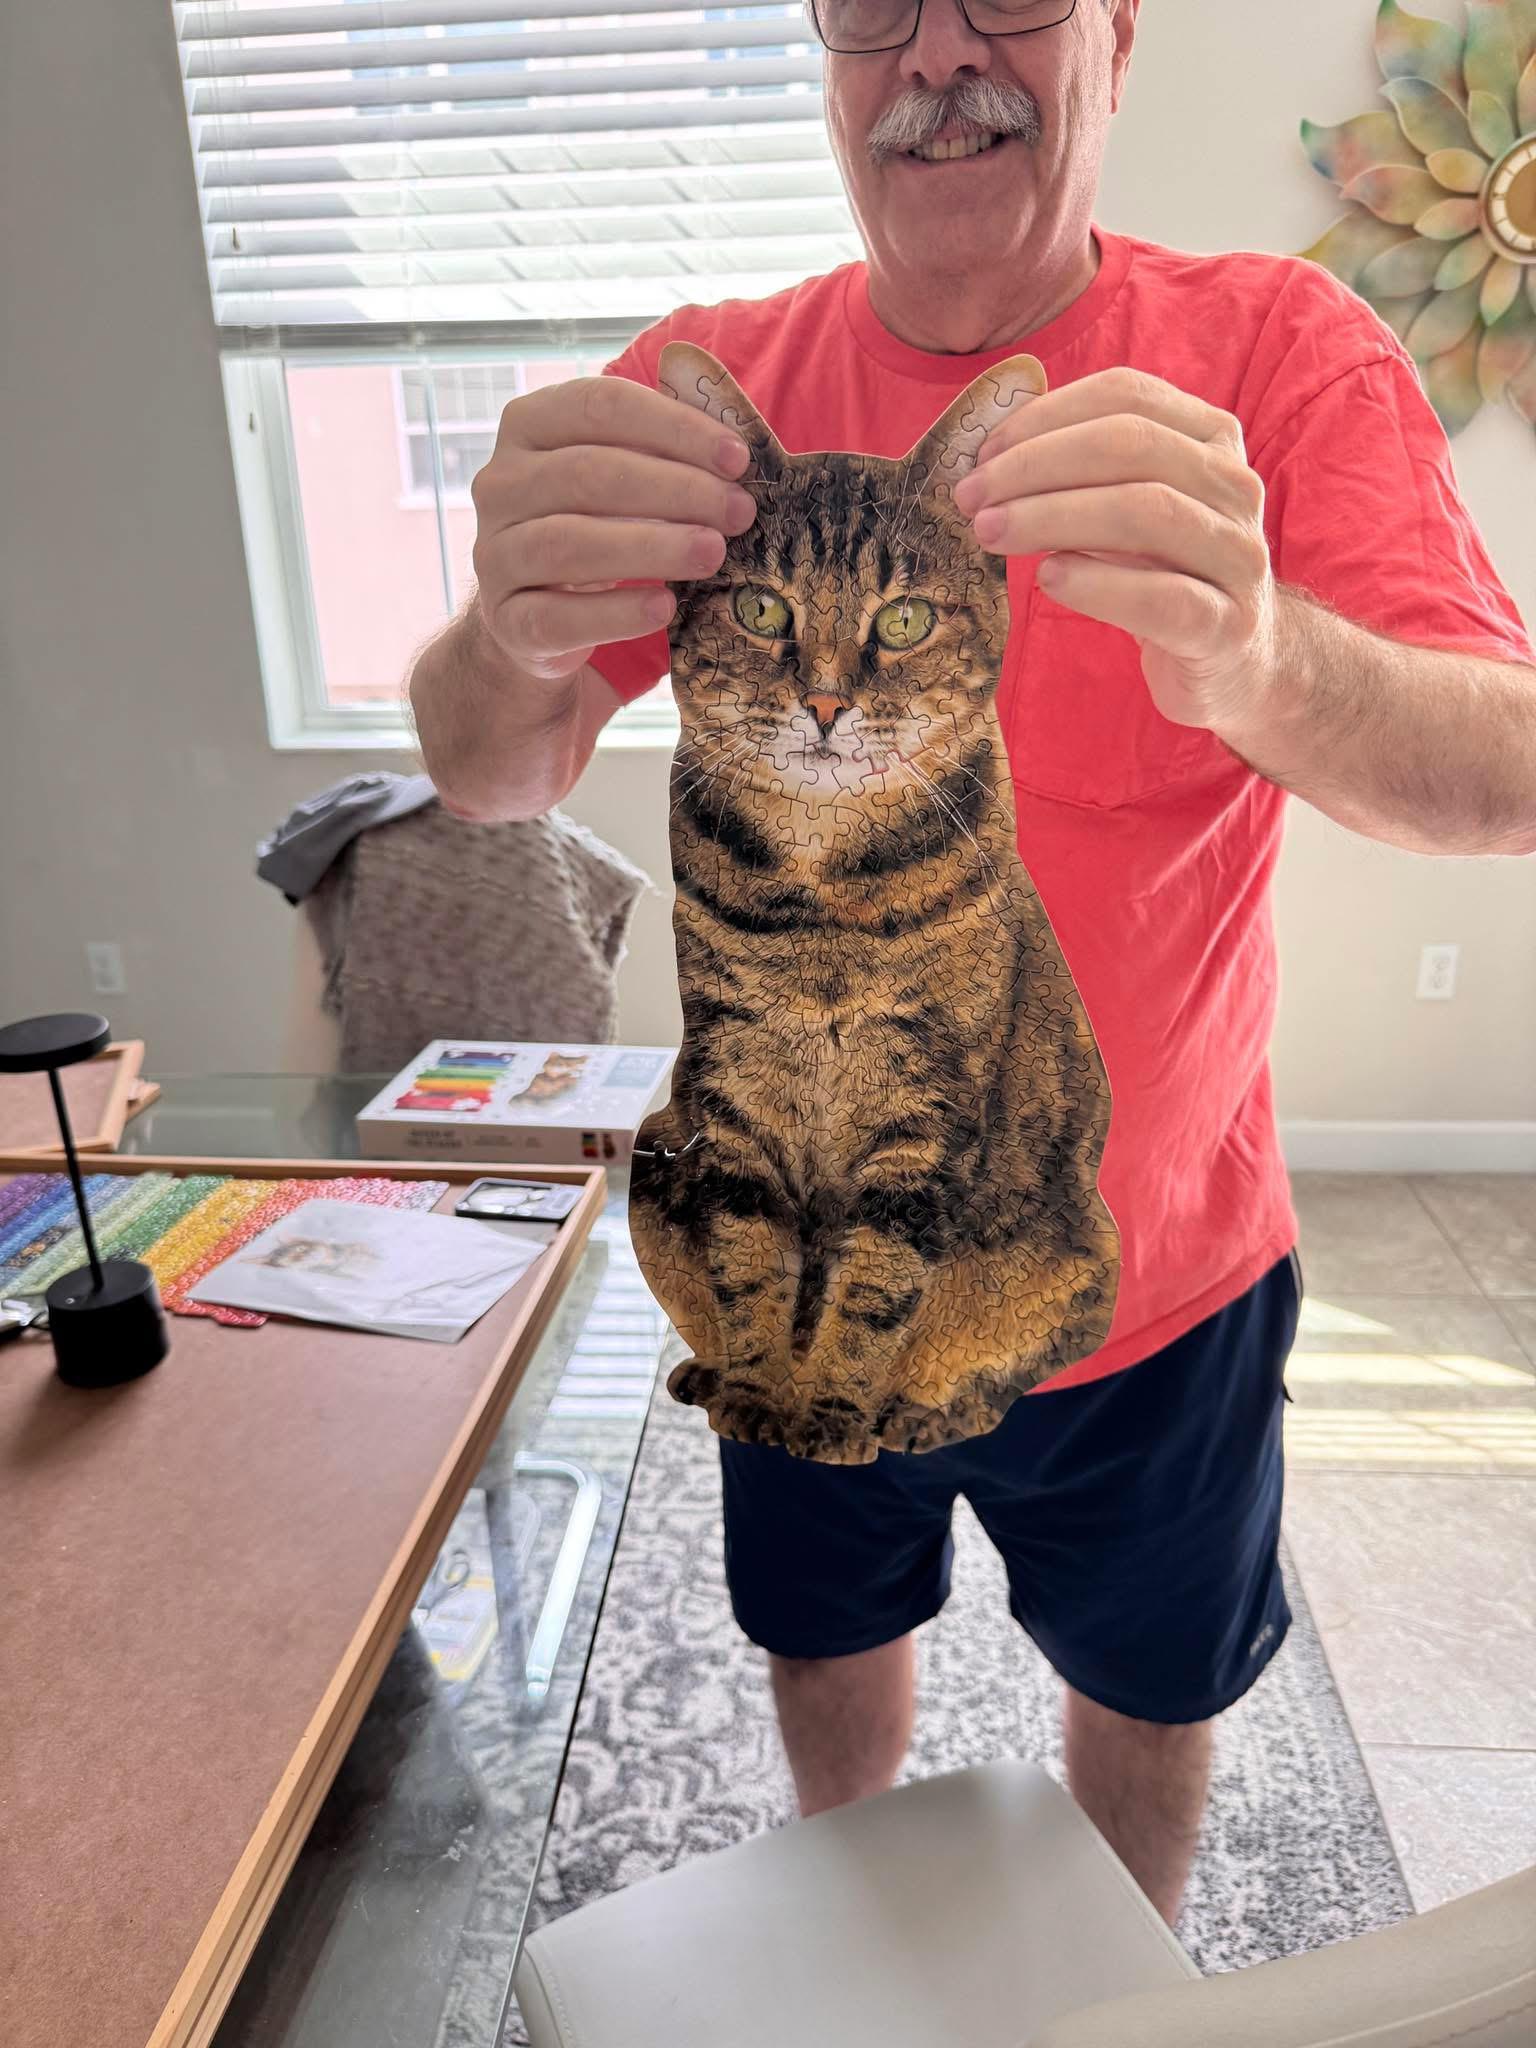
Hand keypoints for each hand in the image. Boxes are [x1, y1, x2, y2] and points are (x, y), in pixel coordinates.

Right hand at [468, 377, 757, 684]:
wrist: (536, 620)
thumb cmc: (596, 528)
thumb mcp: (621, 479)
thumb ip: (661, 451)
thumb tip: (735, 450)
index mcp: (529, 426)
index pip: (599, 406)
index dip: (674, 427)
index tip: (738, 459)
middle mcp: (499, 483)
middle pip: (588, 473)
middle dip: (676, 489)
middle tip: (738, 512)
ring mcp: (496, 553)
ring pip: (568, 543)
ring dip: (651, 546)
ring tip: (712, 553)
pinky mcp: (506, 621)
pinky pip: (558, 617)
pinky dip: (617, 612)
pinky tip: (664, 606)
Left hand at [950, 367, 1279, 734]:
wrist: (1236, 661)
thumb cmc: (1164, 576)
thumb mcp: (1126, 511)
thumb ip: (1080, 476)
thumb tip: (989, 456)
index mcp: (1210, 439)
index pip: (1127, 396)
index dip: (1046, 416)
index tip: (983, 452)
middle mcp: (1235, 486)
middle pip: (1131, 445)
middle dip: (1036, 464)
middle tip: (971, 497)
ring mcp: (1238, 556)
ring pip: (1147, 511)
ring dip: (1052, 516)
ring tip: (991, 533)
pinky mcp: (1227, 626)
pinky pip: (1163, 596)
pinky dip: (1098, 583)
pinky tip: (1049, 579)